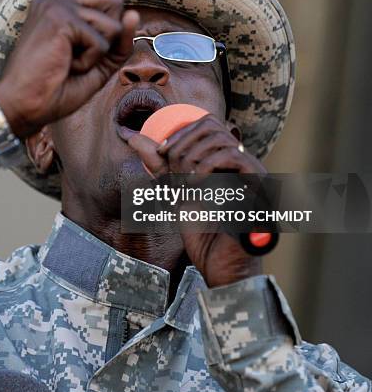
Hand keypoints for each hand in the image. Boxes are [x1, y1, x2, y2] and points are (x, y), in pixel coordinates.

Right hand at [0, 0, 138, 138]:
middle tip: (79, 57)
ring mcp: (57, 5)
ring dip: (99, 52)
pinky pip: (101, 38)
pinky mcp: (60, 17)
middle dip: (111, 35)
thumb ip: (118, 42)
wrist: (25, 106)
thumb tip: (134, 13)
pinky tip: (66, 64)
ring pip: (112, 22)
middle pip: (116, 2)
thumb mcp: (98, 66)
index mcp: (62, 7)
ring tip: (69, 63)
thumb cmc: (57, 87)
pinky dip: (91, 59)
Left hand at [128, 114, 264, 286]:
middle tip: (169, 165)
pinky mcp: (259, 185)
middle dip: (183, 142)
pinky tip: (194, 184)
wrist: (220, 267)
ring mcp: (255, 173)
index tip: (161, 151)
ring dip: (193, 155)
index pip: (207, 124)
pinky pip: (234, 157)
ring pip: (221, 139)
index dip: (181, 132)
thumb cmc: (202, 233)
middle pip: (212, 125)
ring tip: (182, 181)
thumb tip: (131, 135)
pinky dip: (208, 165)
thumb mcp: (174, 191)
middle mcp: (244, 163)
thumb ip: (158, 163)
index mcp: (228, 162)